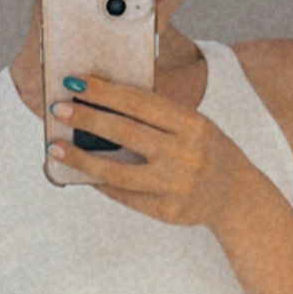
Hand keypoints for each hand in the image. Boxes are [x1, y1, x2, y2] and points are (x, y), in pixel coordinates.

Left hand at [48, 74, 258, 230]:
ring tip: (56, 148)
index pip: (140, 103)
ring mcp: (175, 185)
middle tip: (59, 109)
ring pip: (117, 171)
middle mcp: (184, 154)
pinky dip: (100, 183)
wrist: (236, 195)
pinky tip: (82, 172)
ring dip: (81, 158)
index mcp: (191, 124)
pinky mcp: (167, 210)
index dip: (105, 92)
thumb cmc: (206, 151)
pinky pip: (125, 195)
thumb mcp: (192, 124)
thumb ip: (157, 116)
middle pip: (124, 133)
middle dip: (87, 118)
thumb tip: (103, 104)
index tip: (77, 82)